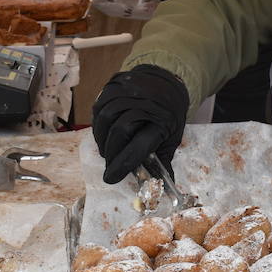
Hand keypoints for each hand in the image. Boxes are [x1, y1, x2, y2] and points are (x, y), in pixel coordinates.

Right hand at [92, 65, 189, 183]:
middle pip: (119, 132)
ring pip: (105, 119)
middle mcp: (146, 103)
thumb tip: (160, 191)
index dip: (122, 164)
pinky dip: (98, 124)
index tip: (110, 178)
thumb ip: (163, 162)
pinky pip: (99, 107)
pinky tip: (104, 133)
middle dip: (111, 153)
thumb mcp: (172, 137)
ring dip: (102, 139)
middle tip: (110, 165)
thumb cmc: (169, 114)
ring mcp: (129, 90)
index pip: (139, 146)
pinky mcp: (115, 84)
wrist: (166, 80)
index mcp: (163, 120)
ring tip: (106, 150)